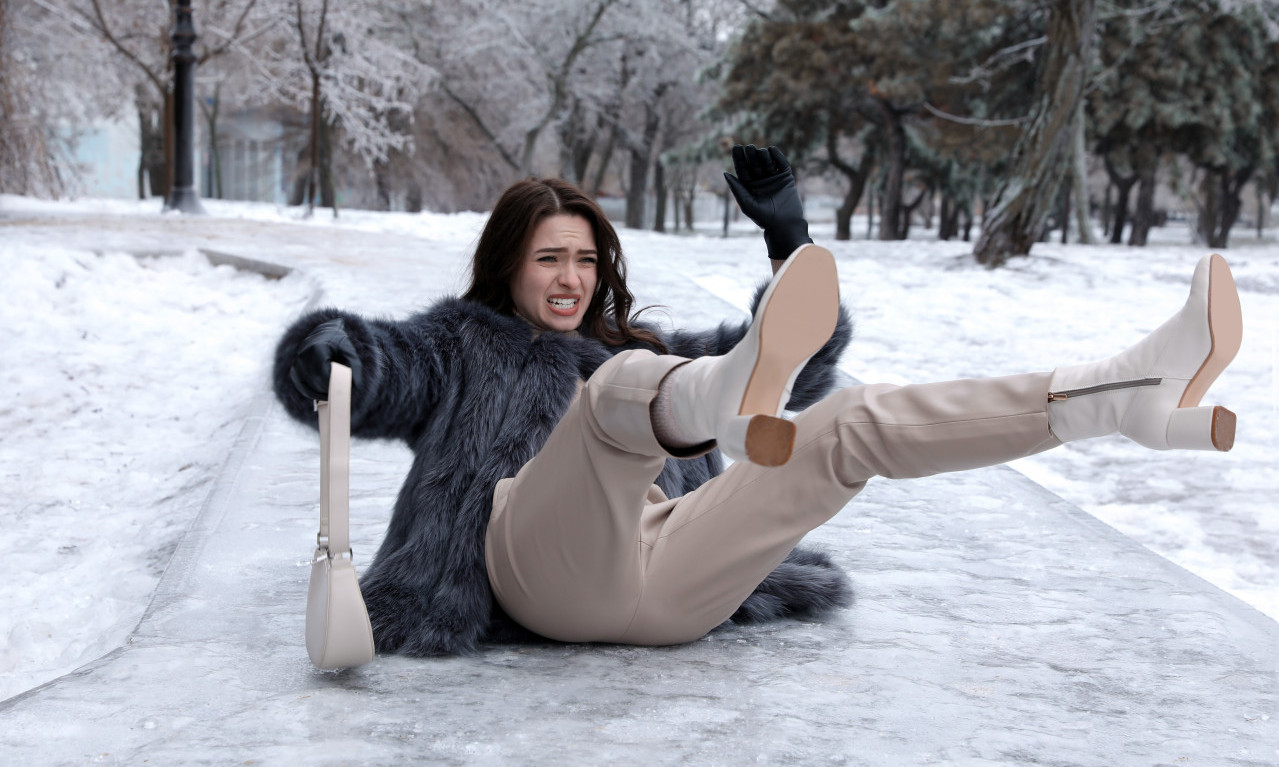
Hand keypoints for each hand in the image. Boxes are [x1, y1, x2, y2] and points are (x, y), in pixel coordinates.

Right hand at [289, 318, 362, 400]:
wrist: (322, 334)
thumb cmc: (337, 342)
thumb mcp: (348, 350)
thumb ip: (355, 366)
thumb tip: (356, 385)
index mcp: (316, 348)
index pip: (324, 374)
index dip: (335, 383)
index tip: (346, 387)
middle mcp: (302, 356)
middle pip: (317, 382)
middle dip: (331, 388)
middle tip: (344, 390)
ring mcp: (296, 365)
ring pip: (310, 388)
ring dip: (324, 393)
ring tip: (336, 390)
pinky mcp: (293, 373)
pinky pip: (304, 389)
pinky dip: (315, 394)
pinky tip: (326, 394)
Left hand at [724, 144, 813, 259]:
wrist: (785, 224)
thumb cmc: (764, 218)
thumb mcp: (747, 204)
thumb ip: (737, 189)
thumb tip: (725, 173)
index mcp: (749, 185)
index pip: (742, 168)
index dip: (738, 158)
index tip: (736, 147)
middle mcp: (760, 180)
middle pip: (754, 162)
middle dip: (751, 155)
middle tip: (749, 148)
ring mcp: (773, 177)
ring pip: (766, 161)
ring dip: (763, 154)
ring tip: (760, 152)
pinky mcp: (785, 177)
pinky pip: (781, 163)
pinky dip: (777, 156)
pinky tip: (771, 150)